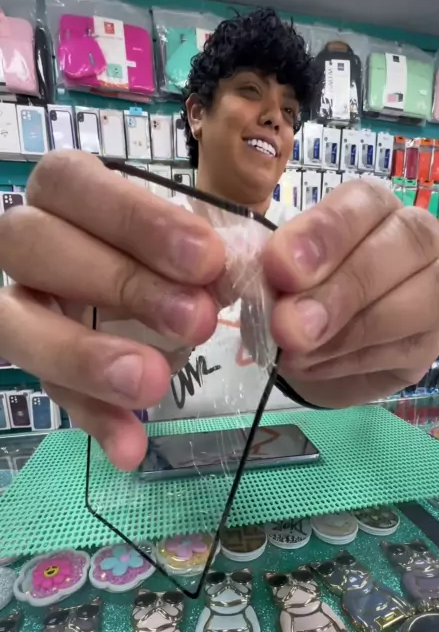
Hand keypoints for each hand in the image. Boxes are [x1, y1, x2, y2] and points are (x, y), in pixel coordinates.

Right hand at [0, 151, 224, 468]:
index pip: (72, 183)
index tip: (207, 257)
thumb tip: (225, 275)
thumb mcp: (198, 247)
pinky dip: (93, 419)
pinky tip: (131, 448)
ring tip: (153, 383)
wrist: (175, 306)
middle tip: (197, 319)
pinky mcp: (34, 365)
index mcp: (66, 194)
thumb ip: (205, 254)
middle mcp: (28, 242)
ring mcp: (20, 305)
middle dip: (118, 282)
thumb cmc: (180, 259)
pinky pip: (50, 393)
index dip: (134, 218)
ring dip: (84, 355)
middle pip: (31, 243)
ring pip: (14, 322)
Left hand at [263, 181, 438, 406]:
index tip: (280, 267)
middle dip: (345, 286)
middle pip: (410, 239)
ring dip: (359, 326)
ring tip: (299, 349)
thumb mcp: (255, 271)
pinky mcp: (429, 342)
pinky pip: (413, 344)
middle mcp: (411, 238)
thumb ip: (254, 257)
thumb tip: (245, 262)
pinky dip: (357, 358)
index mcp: (367, 207)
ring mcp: (432, 288)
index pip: (364, 200)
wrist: (293, 355)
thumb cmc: (279, 295)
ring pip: (431, 291)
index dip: (325, 233)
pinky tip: (313, 365)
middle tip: (288, 325)